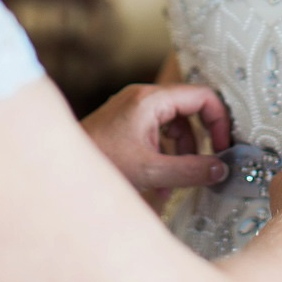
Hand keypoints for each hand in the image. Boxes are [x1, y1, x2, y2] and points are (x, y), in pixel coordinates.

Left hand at [80, 82, 230, 191]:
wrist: (59, 171)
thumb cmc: (100, 165)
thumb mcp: (151, 172)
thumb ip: (190, 171)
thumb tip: (221, 170)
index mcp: (151, 100)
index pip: (202, 96)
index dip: (219, 121)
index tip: (223, 148)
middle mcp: (143, 97)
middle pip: (189, 110)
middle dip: (198, 142)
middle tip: (207, 167)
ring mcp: (133, 108)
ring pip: (174, 123)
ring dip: (181, 152)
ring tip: (173, 184)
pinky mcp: (126, 121)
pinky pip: (157, 130)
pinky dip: (164, 153)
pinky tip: (158, 182)